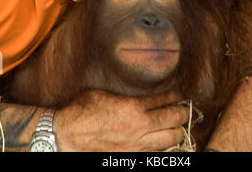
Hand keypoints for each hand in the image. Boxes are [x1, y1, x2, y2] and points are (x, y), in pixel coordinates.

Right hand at [54, 88, 188, 151]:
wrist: (66, 136)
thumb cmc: (81, 111)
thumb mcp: (104, 93)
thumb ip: (125, 94)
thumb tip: (137, 91)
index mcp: (133, 107)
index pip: (165, 98)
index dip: (177, 93)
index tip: (181, 92)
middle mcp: (139, 126)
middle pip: (174, 118)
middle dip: (183, 112)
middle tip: (185, 109)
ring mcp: (137, 145)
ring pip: (172, 139)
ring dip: (179, 130)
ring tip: (180, 125)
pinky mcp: (131, 159)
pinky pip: (159, 155)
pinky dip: (168, 149)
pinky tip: (169, 145)